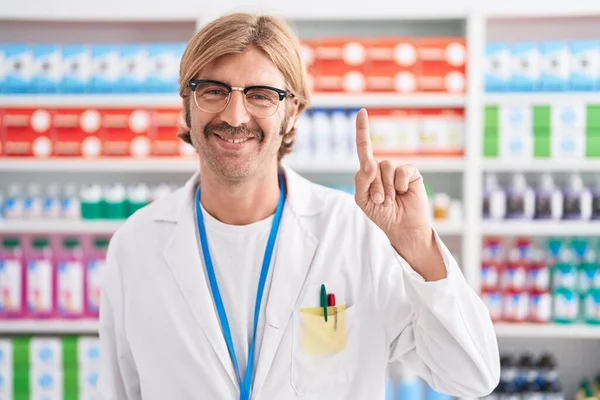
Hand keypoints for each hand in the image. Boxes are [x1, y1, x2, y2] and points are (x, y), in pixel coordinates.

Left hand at [354, 108, 431, 240]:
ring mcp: (397, 169)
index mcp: (369, 171)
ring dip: (386, 188)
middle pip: (372, 165)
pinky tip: (403, 193)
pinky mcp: (411, 173)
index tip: (362, 111)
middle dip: (374, 187)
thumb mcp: (362, 199)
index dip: (362, 129)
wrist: (401, 226)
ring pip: (386, 167)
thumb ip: (361, 180)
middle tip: (380, 201)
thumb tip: (371, 161)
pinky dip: (399, 186)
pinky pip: (401, 171)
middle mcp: (382, 167)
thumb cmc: (381, 213)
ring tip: (391, 200)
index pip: (364, 147)